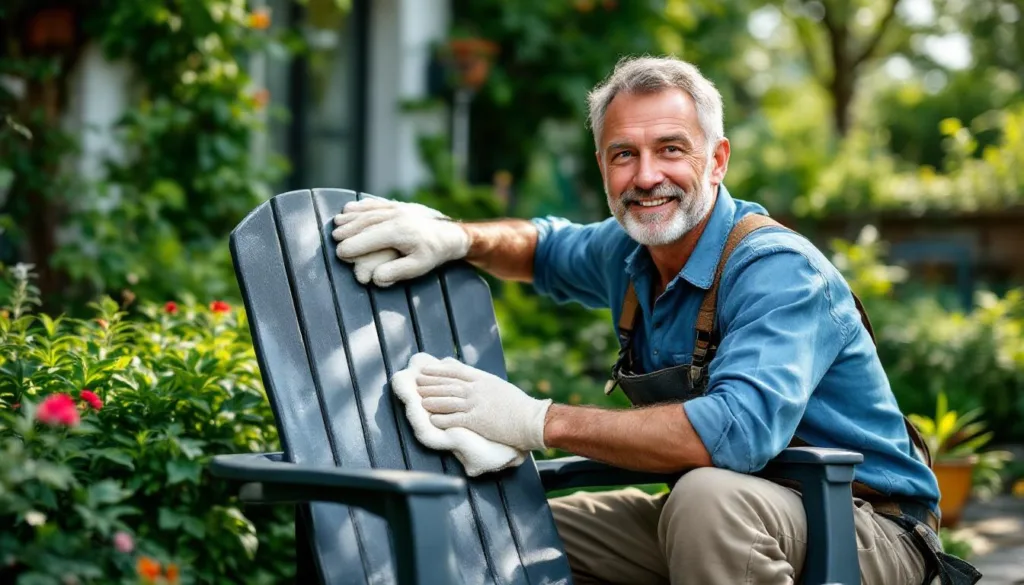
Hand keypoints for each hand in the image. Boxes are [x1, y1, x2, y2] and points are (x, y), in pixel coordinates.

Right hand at [332, 198, 469, 286]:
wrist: (451, 234)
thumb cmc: (434, 253)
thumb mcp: (419, 267)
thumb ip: (397, 272)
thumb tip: (375, 278)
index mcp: (399, 232)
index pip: (369, 238)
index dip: (352, 246)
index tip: (339, 253)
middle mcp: (396, 216)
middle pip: (365, 222)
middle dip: (347, 230)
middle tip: (333, 238)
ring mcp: (398, 208)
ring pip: (369, 211)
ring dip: (351, 217)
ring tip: (336, 224)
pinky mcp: (399, 205)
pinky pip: (376, 203)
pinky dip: (362, 206)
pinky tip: (350, 209)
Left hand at [413, 355, 551, 451]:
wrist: (530, 419)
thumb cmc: (518, 404)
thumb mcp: (498, 385)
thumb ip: (482, 380)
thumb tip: (468, 376)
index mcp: (482, 379)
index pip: (454, 371)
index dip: (437, 371)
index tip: (425, 370)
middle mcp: (476, 390)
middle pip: (447, 385)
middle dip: (430, 384)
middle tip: (416, 383)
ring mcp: (475, 405)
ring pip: (447, 401)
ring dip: (432, 400)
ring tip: (420, 400)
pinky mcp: (476, 421)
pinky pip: (454, 419)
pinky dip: (441, 419)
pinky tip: (432, 420)